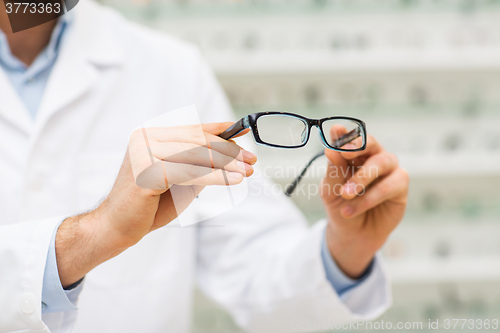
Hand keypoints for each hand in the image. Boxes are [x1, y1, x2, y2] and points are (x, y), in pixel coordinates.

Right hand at [56, 122, 255, 286]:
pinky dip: (214, 177)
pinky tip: (232, 181)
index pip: (193, 130)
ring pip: (195, 155)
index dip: (221, 132)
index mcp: (153, 136)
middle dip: (228, 151)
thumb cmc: (149, 205)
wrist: (116, 227)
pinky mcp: (145, 171)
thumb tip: (233, 151)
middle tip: (251, 160)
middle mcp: (146, 138)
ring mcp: (143, 152)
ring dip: (225, 164)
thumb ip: (201, 164)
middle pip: (197, 141)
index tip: (244, 136)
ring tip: (246, 172)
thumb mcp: (181, 179)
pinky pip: (187, 172)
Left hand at [321, 133, 408, 278]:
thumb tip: (330, 149)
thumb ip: (333, 169)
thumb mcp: (330, 189)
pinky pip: (388, 186)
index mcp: (353, 153)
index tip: (337, 132)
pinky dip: (369, 198)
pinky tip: (352, 209)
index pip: (351, 138)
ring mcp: (389, 170)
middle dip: (358, 146)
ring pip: (381, 163)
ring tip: (345, 194)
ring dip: (361, 178)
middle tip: (345, 153)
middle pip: (371, 143)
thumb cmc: (340, 205)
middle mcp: (373, 157)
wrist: (352, 233)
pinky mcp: (400, 186)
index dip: (346, 134)